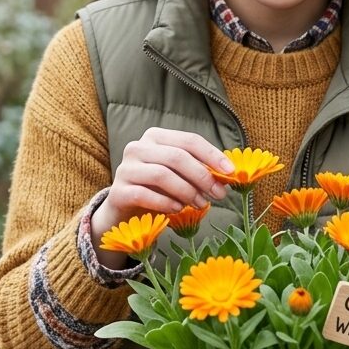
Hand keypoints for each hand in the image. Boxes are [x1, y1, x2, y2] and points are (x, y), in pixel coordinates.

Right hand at [98, 128, 231, 228]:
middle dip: (202, 176)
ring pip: (162, 175)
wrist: (125, 211)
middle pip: (177, 157)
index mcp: (155, 137)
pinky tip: (177, 209)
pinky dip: (166, 202)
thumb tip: (229, 175)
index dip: (212, 155)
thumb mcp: (181, 177)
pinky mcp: (118, 191)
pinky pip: (145, 194)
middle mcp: (137, 147)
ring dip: (187, 191)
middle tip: (219, 194)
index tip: (231, 172)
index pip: (189, 140)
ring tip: (200, 204)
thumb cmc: (159, 190)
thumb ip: (201, 172)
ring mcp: (124, 168)